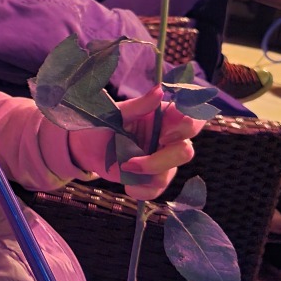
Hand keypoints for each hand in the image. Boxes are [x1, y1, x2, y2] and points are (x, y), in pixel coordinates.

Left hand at [68, 85, 204, 200]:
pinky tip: (127, 185)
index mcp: (165, 116)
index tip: (164, 134)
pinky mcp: (152, 178)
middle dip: (161, 160)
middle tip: (134, 160)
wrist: (86, 147)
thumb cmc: (103, 123)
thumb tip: (160, 90)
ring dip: (145, 173)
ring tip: (124, 167)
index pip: (194, 117)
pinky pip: (158, 190)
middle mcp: (170, 138)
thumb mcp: (117, 113)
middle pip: (185, 151)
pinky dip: (142, 190)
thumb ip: (140, 105)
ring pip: (170, 172)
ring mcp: (163, 159)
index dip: (188, 127)